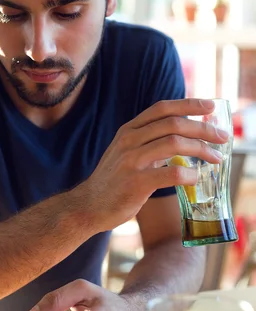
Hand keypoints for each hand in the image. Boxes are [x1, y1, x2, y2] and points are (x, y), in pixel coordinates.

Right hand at [78, 98, 229, 230]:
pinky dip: (189, 175)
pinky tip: (196, 178)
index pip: (162, 108)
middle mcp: (129, 140)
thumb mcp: (127, 152)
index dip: (189, 104)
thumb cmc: (114, 181)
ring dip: (201, 149)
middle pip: (173, 124)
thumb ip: (150, 142)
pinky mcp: (135, 183)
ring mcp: (131, 160)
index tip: (210, 107)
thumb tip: (185, 138)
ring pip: (174, 144)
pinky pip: (171, 173)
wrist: (89, 205)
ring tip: (216, 158)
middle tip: (223, 137)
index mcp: (129, 130)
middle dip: (203, 129)